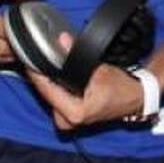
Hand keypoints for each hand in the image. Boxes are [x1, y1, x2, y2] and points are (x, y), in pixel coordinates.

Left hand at [25, 33, 144, 129]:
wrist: (134, 98)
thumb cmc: (120, 88)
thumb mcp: (99, 69)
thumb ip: (77, 56)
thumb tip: (62, 40)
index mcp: (74, 113)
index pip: (47, 90)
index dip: (38, 73)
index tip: (30, 58)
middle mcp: (67, 121)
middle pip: (46, 94)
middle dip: (43, 76)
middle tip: (38, 57)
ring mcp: (67, 122)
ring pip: (50, 97)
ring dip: (49, 81)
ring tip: (47, 64)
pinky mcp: (69, 118)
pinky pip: (56, 99)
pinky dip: (56, 87)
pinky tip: (57, 75)